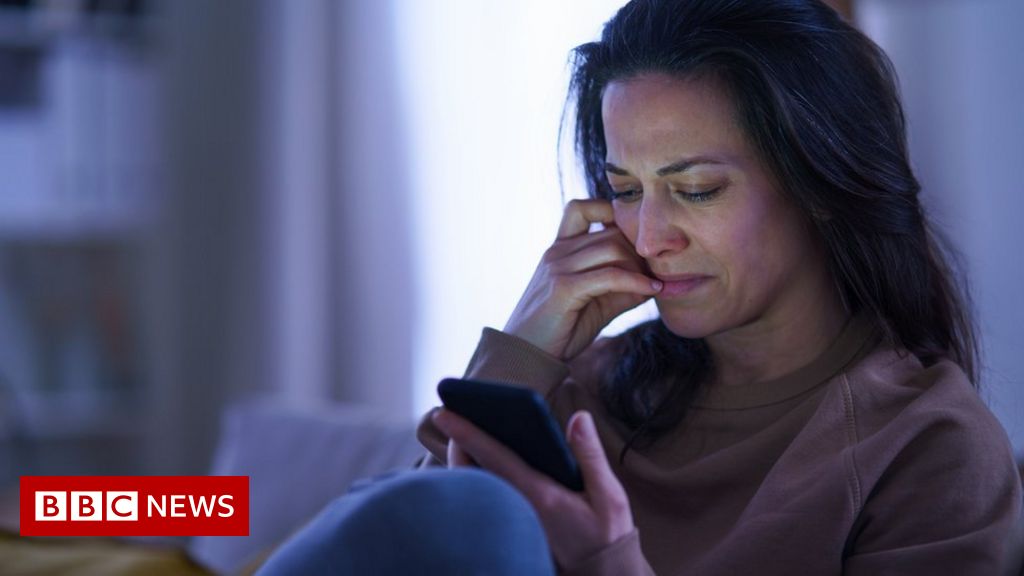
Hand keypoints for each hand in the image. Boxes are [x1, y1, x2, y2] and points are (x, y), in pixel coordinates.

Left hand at [433, 408, 635, 569]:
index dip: (468, 433)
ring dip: (464, 458)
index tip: (444, 412)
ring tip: (461, 431)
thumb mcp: (609, 496)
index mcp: (540, 495)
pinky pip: (486, 494)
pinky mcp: (515, 523)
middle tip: (449, 414)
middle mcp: (518, 506)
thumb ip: (590, 455)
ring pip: (476, 484)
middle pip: (473, 471)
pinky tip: (481, 458)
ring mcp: (513, 516)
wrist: (601, 575)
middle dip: (457, 442)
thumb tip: (579, 417)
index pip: (495, 457)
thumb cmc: (607, 535)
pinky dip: (476, 474)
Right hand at [504, 199, 661, 359]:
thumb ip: (620, 289)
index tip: (637, 239)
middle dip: (639, 250)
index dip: (611, 212)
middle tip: (656, 272)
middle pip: (610, 232)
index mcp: (559, 249)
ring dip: (640, 266)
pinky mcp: (564, 287)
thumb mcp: (595, 304)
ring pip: (612, 248)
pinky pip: (610, 275)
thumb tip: (654, 281)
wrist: (527, 355)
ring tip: (654, 283)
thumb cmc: (560, 330)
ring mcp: (558, 267)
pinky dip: (636, 281)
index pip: (582, 208)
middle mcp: (557, 252)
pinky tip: (651, 290)